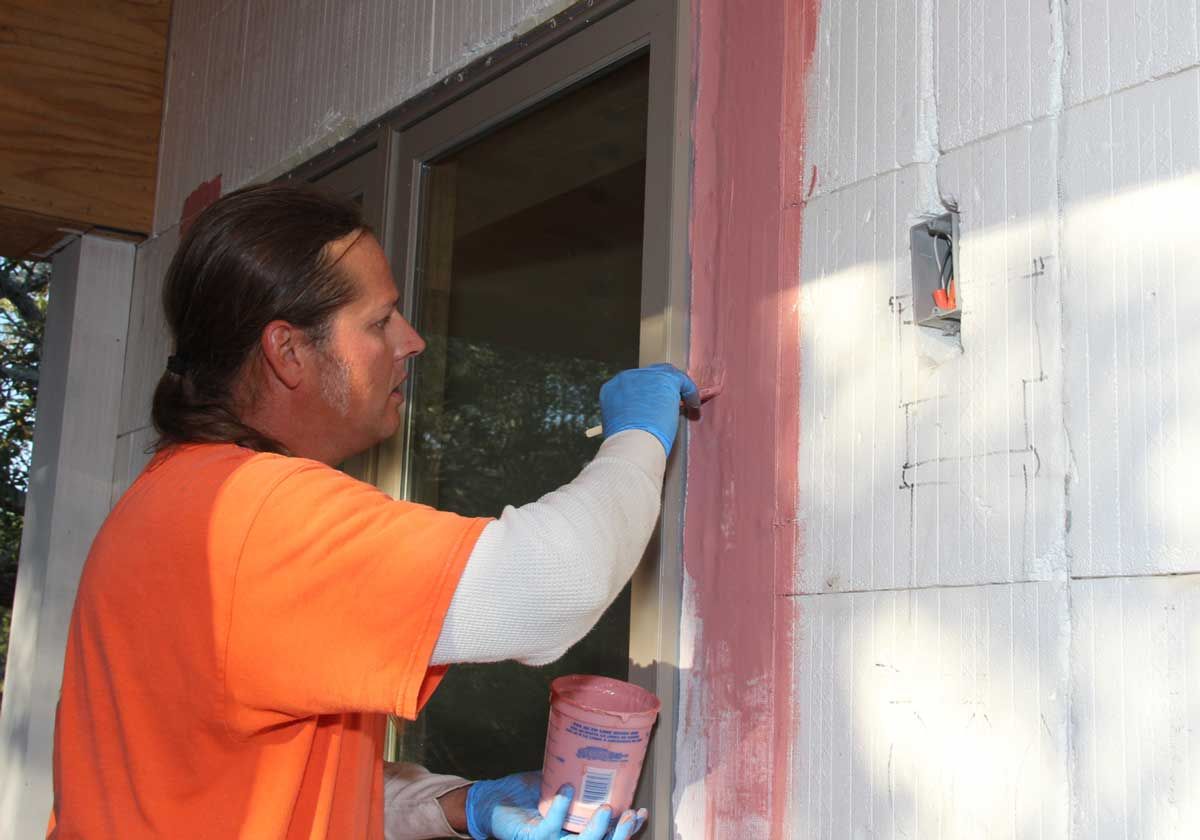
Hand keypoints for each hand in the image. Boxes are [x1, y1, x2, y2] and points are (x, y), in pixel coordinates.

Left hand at [465, 771, 646, 839]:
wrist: (491, 802)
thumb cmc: (522, 795)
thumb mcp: (554, 784)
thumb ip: (574, 776)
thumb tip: (595, 751)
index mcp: (575, 830)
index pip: (607, 836)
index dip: (628, 829)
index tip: (641, 813)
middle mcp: (565, 839)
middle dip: (620, 835)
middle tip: (630, 815)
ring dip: (595, 830)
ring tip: (604, 810)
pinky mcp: (532, 838)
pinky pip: (549, 829)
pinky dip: (559, 809)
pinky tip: (566, 791)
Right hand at [599, 363, 699, 455]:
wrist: (633, 445)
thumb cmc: (626, 444)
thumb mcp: (619, 425)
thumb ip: (629, 414)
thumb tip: (645, 416)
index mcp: (612, 388)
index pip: (633, 385)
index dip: (647, 394)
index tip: (655, 405)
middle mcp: (627, 378)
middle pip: (649, 375)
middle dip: (660, 388)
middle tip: (671, 402)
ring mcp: (646, 376)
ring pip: (666, 374)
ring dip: (675, 389)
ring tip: (686, 405)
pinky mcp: (665, 379)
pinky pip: (683, 381)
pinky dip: (690, 392)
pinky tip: (693, 406)